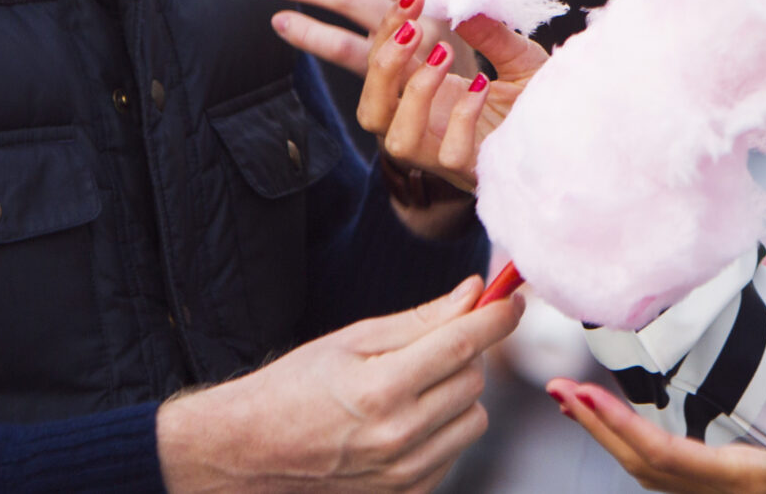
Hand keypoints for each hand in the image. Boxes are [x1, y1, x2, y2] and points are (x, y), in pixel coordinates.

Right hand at [156, 275, 522, 493]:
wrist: (252, 452)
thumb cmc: (296, 386)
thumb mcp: (352, 339)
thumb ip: (420, 320)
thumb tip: (474, 294)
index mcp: (381, 388)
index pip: (463, 344)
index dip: (497, 316)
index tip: (513, 298)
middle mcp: (398, 436)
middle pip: (473, 379)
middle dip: (462, 353)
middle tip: (430, 345)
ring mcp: (404, 472)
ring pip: (473, 418)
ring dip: (457, 395)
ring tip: (413, 387)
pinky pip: (455, 452)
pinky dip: (444, 430)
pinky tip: (407, 420)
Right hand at [358, 0, 549, 193]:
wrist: (576, 133)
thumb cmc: (542, 99)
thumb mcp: (517, 57)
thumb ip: (490, 33)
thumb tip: (463, 0)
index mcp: (428, 97)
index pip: (382, 68)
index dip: (387, 32)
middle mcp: (428, 128)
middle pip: (371, 110)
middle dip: (384, 65)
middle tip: (415, 27)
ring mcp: (446, 155)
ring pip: (397, 140)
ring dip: (415, 93)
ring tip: (445, 54)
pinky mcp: (473, 171)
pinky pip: (449, 153)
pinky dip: (461, 116)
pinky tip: (483, 86)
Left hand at [544, 386, 765, 493]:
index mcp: (751, 482)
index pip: (667, 458)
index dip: (620, 428)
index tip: (580, 396)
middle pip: (647, 470)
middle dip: (600, 431)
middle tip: (559, 392)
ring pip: (656, 475)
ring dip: (615, 438)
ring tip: (581, 404)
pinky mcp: (739, 489)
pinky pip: (674, 474)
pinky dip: (642, 447)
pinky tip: (633, 429)